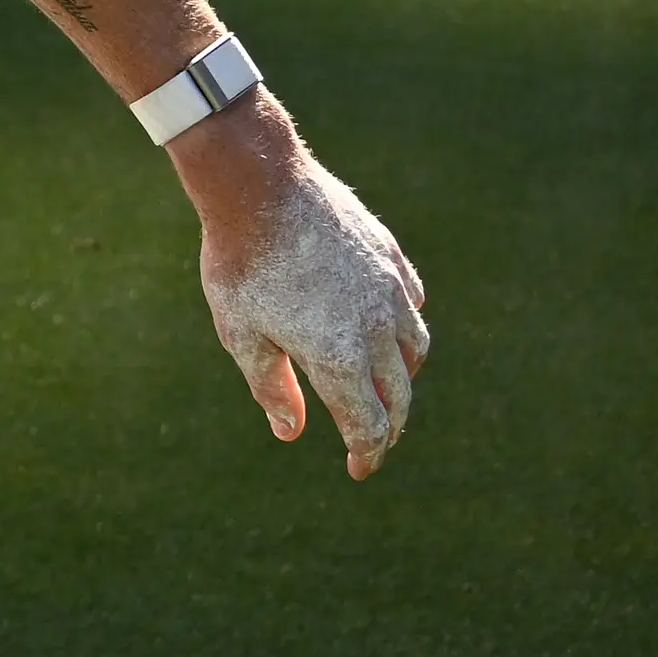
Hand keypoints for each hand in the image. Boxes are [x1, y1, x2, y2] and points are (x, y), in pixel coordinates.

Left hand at [181, 109, 429, 478]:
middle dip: (388, 425)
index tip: (358, 469)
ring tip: (384, 388)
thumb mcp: (242, 335)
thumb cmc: (241, 264)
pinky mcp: (391, 258)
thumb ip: (271, 388)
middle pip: (399, 394)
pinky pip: (413, 303)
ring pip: (416, 349)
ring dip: (403, 378)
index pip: (368, 424)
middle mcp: (378, 328)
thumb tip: (292, 432)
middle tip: (375, 440)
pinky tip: (388, 328)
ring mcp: (391, 290)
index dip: (366, 453)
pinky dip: (406, 326)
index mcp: (340, 356)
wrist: (260, 187)